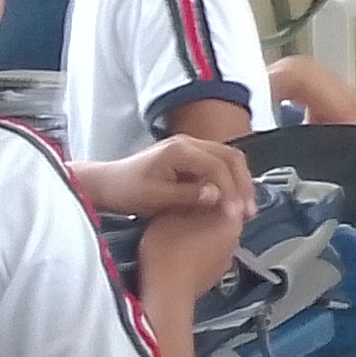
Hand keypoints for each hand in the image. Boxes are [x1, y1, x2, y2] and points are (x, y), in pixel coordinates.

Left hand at [83, 134, 251, 221]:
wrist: (106, 183)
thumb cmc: (124, 191)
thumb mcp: (153, 197)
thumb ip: (187, 195)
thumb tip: (217, 196)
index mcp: (179, 150)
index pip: (218, 166)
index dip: (231, 190)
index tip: (236, 213)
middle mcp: (189, 143)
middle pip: (231, 158)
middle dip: (243, 185)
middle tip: (249, 211)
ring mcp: (191, 147)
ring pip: (230, 159)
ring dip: (240, 182)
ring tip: (245, 207)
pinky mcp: (191, 156)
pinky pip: (220, 164)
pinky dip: (231, 181)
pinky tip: (232, 199)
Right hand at [141, 187, 248, 310]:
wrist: (168, 292)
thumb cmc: (169, 248)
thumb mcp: (170, 214)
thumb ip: (187, 199)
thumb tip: (194, 189)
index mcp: (232, 220)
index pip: (226, 195)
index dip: (206, 189)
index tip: (189, 187)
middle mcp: (236, 239)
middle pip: (221, 215)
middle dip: (203, 210)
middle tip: (180, 207)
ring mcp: (227, 259)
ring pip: (214, 236)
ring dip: (201, 231)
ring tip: (176, 229)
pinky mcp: (214, 275)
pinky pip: (208, 254)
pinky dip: (197, 249)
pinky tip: (179, 250)